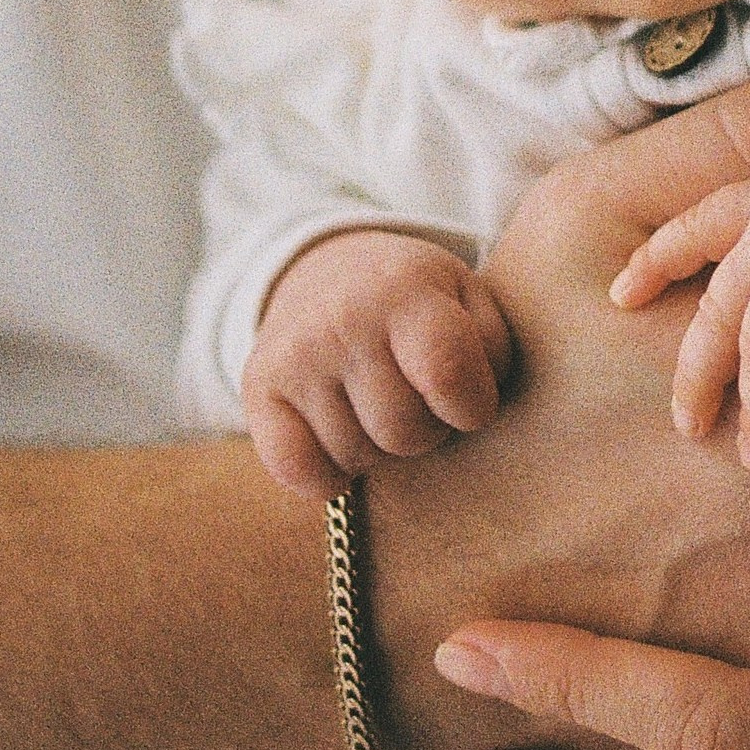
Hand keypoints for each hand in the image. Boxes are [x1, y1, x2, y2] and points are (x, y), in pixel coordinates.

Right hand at [242, 226, 512, 498]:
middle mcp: (343, 318)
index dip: (472, 408)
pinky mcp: (257, 387)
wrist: (330, 273)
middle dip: (427, 432)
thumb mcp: (470, 300)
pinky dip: (328, 476)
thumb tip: (476, 410)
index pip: (447, 374)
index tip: (470, 402)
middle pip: (403, 432)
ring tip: (381, 406)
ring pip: (356, 458)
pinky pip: (300, 473)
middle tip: (421, 402)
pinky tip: (343, 438)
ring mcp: (295, 354)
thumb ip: (492, 349)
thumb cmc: (421, 303)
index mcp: (406, 289)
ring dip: (380, 450)